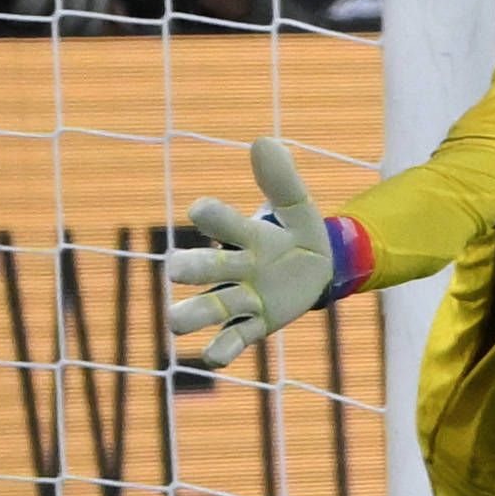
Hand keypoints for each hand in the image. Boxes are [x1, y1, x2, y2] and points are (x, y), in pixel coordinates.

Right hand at [166, 136, 347, 364]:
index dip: (211, 216)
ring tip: (176, 322)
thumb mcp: (300, 207)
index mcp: (244, 234)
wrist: (318, 268)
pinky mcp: (255, 324)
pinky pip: (231, 341)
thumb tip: (264, 141)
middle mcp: (233, 267)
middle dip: (190, 269)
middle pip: (203, 268)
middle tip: (177, 269)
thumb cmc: (298, 233)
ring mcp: (241, 298)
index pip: (219, 221)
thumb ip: (282, 179)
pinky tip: (213, 354)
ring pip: (208, 309)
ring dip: (191, 315)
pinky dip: (220, 349)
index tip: (203, 208)